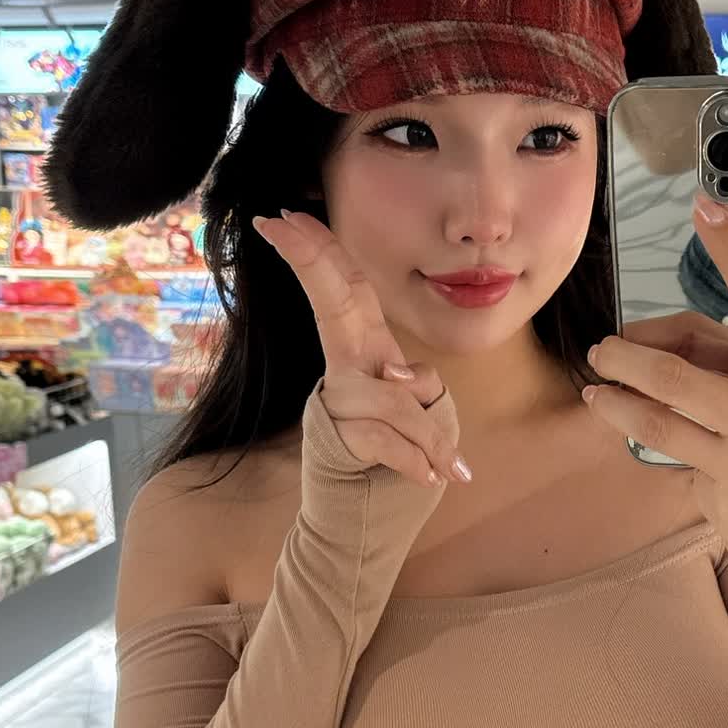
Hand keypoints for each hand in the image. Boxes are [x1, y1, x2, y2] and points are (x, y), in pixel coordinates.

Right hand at [251, 209, 465, 488]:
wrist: (364, 511)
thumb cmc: (396, 446)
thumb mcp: (416, 403)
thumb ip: (413, 381)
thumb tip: (400, 374)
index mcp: (366, 348)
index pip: (345, 287)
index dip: (320, 250)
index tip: (284, 215)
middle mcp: (347, 367)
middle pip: (333, 305)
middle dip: (311, 261)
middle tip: (278, 220)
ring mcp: (341, 402)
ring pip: (397, 401)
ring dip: (432, 438)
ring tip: (448, 468)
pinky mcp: (344, 441)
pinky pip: (393, 440)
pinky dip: (420, 462)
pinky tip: (432, 478)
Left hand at [585, 194, 727, 614]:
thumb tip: (671, 345)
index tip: (706, 209)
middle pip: (677, 369)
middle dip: (627, 355)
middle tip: (603, 348)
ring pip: (656, 419)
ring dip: (615, 401)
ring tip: (596, 392)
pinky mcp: (717, 498)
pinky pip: (673, 461)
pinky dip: (662, 451)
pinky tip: (656, 451)